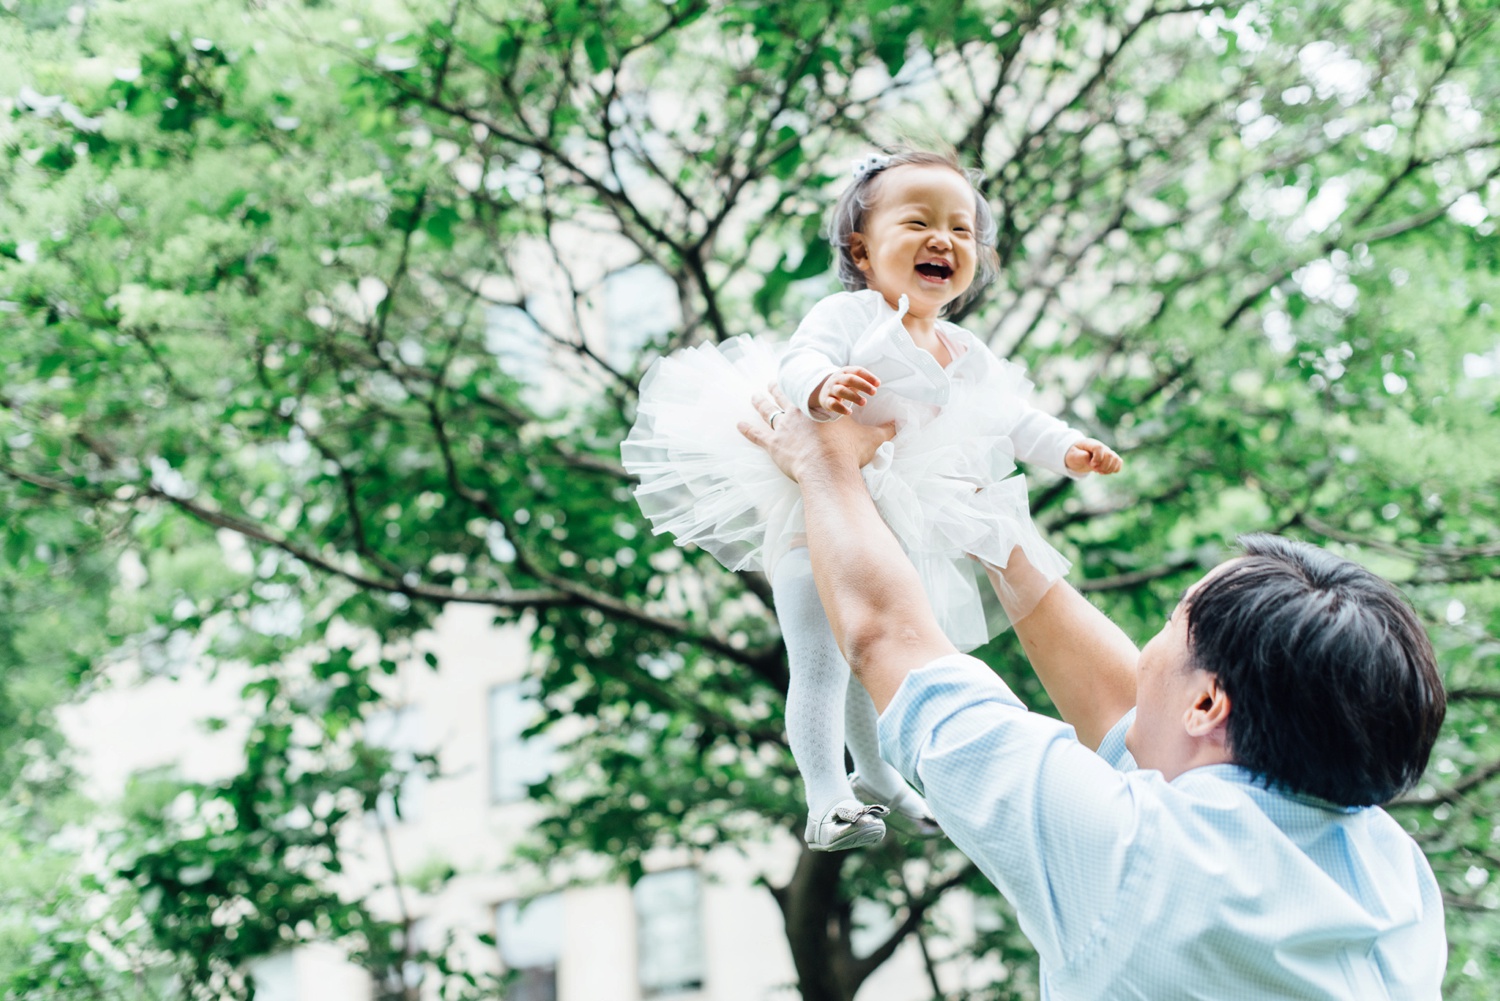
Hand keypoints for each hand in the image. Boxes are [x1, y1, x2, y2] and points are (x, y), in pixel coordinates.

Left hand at [739, 385, 893, 481]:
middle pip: (784, 395)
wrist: (828, 469)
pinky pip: (757, 435)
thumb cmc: (849, 453)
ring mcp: (783, 428)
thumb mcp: (872, 439)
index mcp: (820, 407)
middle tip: (771, 381)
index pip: (810, 389)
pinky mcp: (773, 445)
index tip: (799, 376)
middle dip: (777, 387)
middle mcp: (798, 412)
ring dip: (759, 402)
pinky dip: (746, 430)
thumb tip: (904, 425)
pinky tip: (737, 424)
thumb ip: (887, 431)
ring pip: (767, 410)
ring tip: (753, 395)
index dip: (804, 382)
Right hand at [816, 366, 879, 416]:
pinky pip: (833, 404)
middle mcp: (837, 379)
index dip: (868, 376)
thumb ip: (864, 380)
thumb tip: (877, 384)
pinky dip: (841, 408)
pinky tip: (849, 412)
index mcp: (845, 371)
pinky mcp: (826, 400)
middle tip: (874, 392)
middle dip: (863, 385)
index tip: (878, 384)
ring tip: (864, 402)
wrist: (823, 390)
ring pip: (841, 391)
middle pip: (850, 379)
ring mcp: (831, 389)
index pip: (857, 371)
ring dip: (854, 397)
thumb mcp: (852, 379)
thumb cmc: (844, 384)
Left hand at [1065, 438, 1122, 475]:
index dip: (1097, 458)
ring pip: (1116, 459)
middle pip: (1110, 455)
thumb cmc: (1074, 455)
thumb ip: (1080, 456)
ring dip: (1108, 469)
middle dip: (1103, 466)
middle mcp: (1102, 446)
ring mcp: (1107, 452)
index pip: (1099, 448)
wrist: (1078, 456)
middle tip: (1094, 469)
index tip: (1091, 465)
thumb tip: (1089, 458)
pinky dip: (1114, 469)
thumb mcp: (1073, 455)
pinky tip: (1105, 471)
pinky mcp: (1111, 458)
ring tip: (1099, 472)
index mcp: (1091, 443)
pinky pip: (1119, 462)